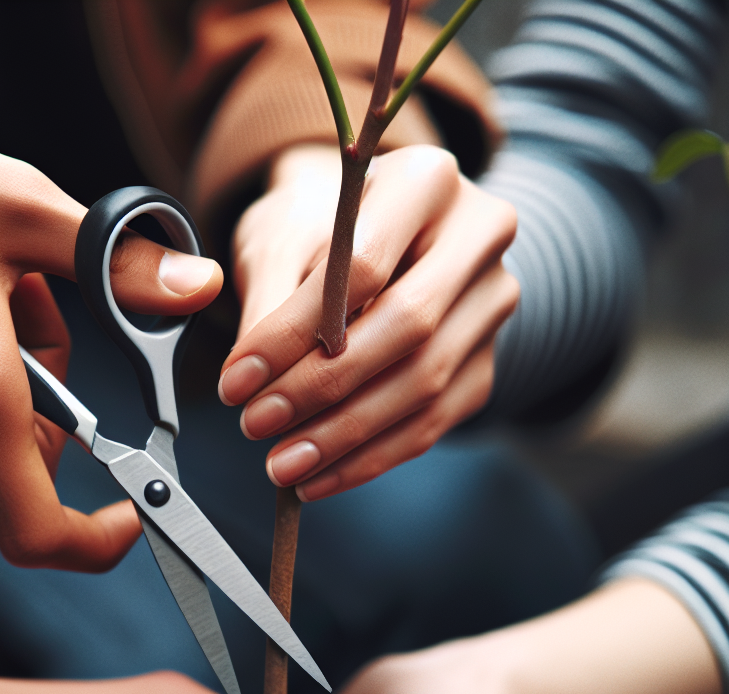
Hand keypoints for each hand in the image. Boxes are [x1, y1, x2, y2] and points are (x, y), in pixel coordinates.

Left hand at [221, 143, 517, 500]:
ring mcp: (492, 303)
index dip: (295, 333)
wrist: (367, 238)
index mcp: (428, 181)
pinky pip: (434, 423)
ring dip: (344, 436)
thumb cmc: (317, 229)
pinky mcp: (486, 361)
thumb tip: (251, 381)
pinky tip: (318, 477)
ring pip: (425, 384)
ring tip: (281, 465)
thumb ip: (268, 302)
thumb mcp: (281, 241)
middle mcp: (479, 236)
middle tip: (257, 425)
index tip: (236, 382)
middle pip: (408, 327)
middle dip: (322, 389)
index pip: (364, 266)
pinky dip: (370, 458)